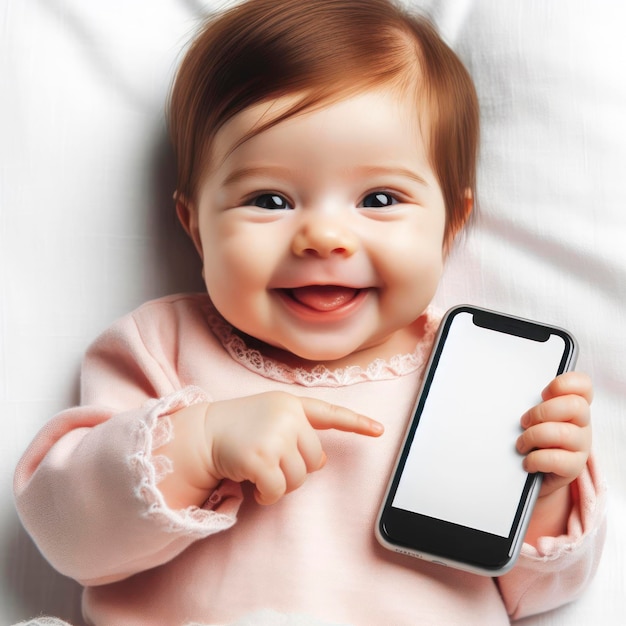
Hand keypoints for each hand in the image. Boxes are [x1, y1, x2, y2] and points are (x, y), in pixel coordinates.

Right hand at [204, 392, 382, 504]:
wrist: (202, 433)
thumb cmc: (238, 428)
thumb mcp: (270, 417)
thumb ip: (297, 431)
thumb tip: (321, 461)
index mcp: (292, 404)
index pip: (330, 413)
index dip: (356, 423)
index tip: (379, 431)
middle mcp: (287, 416)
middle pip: (315, 460)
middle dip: (297, 470)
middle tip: (273, 464)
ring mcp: (274, 436)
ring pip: (299, 479)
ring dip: (281, 485)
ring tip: (260, 472)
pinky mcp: (260, 458)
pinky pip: (278, 491)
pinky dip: (268, 496)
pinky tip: (254, 486)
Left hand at [516, 371, 591, 497]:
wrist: (535, 473)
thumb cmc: (533, 438)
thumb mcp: (534, 417)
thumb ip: (532, 402)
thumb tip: (508, 392)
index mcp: (573, 405)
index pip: (583, 385)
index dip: (564, 384)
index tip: (543, 393)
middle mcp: (582, 423)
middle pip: (575, 406)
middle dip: (542, 412)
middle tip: (524, 422)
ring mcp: (581, 445)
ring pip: (562, 433)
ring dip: (533, 437)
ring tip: (521, 444)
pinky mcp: (574, 467)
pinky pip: (555, 459)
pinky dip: (535, 459)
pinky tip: (528, 462)